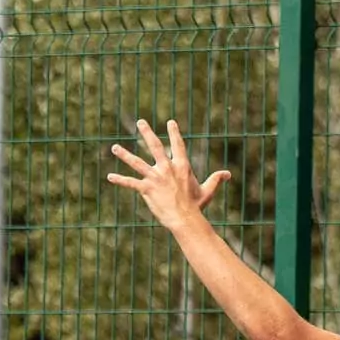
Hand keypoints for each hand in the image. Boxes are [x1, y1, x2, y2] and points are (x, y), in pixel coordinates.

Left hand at [108, 119, 230, 230]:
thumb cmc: (196, 205)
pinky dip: (120, 180)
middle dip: (147, 132)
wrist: (185, 218)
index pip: (178, 145)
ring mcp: (155, 178)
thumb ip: (216, 179)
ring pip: (137, 162)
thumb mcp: (208, 190)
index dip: (174, 133)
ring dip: (125, 154)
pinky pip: (131, 183)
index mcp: (182, 166)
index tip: (170, 122)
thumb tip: (228, 174)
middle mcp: (167, 168)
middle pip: (155, 146)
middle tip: (141, 122)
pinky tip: (110, 176)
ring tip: (114, 147)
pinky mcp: (147, 189)